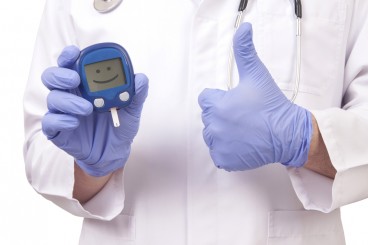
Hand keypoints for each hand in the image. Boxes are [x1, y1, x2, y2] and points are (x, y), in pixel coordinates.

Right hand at [41, 46, 148, 176]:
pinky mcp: (58, 130)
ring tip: (87, 109)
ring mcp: (62, 112)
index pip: (70, 64)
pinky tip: (74, 123)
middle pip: (52, 76)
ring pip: (53, 98)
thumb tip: (141, 78)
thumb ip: (136, 94)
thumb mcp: (132, 110)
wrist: (114, 152)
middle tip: (75, 79)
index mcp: (85, 84)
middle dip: (60, 74)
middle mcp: (71, 95)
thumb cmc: (119, 125)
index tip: (74, 52)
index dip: (68, 56)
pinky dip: (61, 120)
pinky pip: (50, 122)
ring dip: (68, 101)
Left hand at [198, 23, 311, 170]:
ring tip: (244, 129)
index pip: (206, 98)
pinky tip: (242, 143)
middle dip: (222, 114)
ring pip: (212, 135)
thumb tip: (243, 28)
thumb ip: (245, 51)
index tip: (236, 101)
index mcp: (217, 106)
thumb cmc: (272, 105)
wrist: (288, 134)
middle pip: (208, 117)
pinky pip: (218, 153)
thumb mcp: (256, 74)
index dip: (221, 98)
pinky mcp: (224, 160)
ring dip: (223, 132)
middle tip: (244, 116)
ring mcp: (219, 145)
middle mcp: (214, 127)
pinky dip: (227, 150)